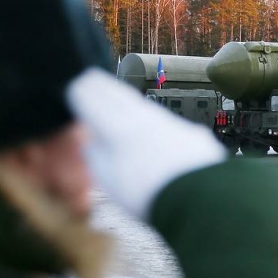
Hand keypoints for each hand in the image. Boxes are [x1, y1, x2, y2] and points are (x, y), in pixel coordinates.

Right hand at [67, 68, 226, 219]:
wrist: (199, 198)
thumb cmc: (148, 195)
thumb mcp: (109, 180)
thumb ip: (97, 156)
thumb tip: (92, 142)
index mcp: (118, 129)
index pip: (96, 102)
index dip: (84, 92)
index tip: (78, 85)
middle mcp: (145, 119)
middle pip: (120, 97)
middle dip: (104, 87)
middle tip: (93, 79)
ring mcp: (171, 124)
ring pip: (145, 107)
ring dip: (130, 101)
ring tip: (119, 98)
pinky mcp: (193, 134)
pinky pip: (168, 122)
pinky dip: (155, 121)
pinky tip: (153, 125)